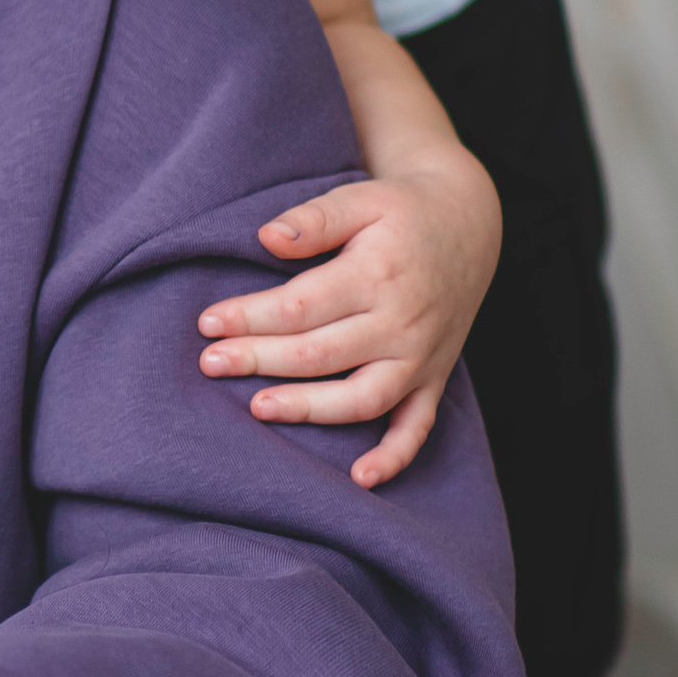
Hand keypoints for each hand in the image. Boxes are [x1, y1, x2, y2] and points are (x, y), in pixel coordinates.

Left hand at [196, 147, 500, 487]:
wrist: (470, 226)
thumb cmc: (402, 212)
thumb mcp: (362, 198)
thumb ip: (315, 218)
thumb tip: (266, 239)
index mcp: (378, 274)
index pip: (301, 306)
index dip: (250, 317)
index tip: (208, 323)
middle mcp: (402, 322)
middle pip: (320, 353)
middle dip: (259, 360)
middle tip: (209, 364)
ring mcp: (420, 357)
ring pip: (362, 398)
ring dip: (309, 409)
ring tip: (257, 407)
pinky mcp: (434, 379)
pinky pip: (418, 427)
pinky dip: (394, 457)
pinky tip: (359, 478)